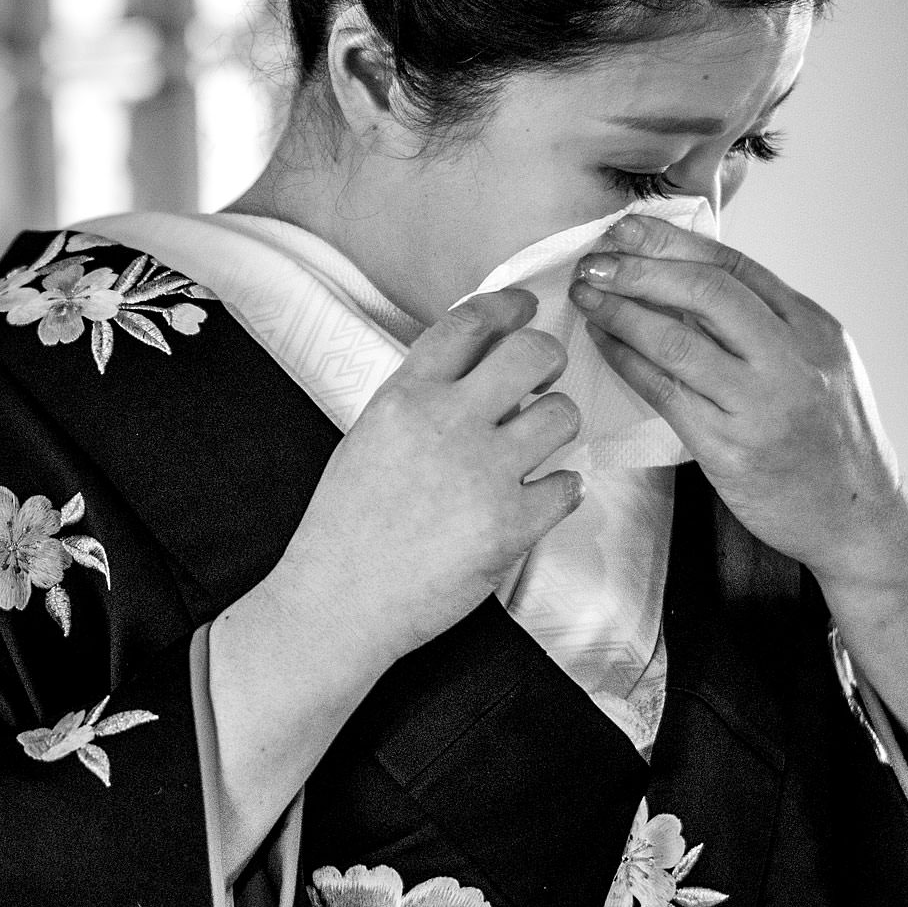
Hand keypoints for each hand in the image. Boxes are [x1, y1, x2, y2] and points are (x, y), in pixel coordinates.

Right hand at [266, 286, 586, 668]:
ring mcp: (484, 473)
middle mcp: (447, 424)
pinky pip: (568, 485)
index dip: (507, 306)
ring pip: (562, 415)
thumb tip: (474, 374)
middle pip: (532, 353)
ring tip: (537, 446)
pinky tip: (538, 498)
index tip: (525, 307)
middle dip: (548, 357)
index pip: (470, 324)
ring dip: (557, 425)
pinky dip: (559, 490)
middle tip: (544, 376)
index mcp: (406, 398)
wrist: (339, 600)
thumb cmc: (345, 526)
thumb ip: (418, 400)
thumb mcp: (368, 438)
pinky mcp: (512, 523)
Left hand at [567, 213, 907, 591]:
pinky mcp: (731, 449)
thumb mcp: (818, 362)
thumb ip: (766, 321)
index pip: (736, 265)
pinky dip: (627, 361)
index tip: (627, 228)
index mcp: (814, 328)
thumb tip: (684, 275)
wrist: (857, 516)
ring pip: (678, 341)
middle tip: (595, 262)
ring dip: (622, 312)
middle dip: (641, 269)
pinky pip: (666, 393)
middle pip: (707, 292)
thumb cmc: (829, 438)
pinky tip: (604, 344)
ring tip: (588, 297)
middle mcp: (792, 360)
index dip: (673, 242)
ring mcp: (762, 406)